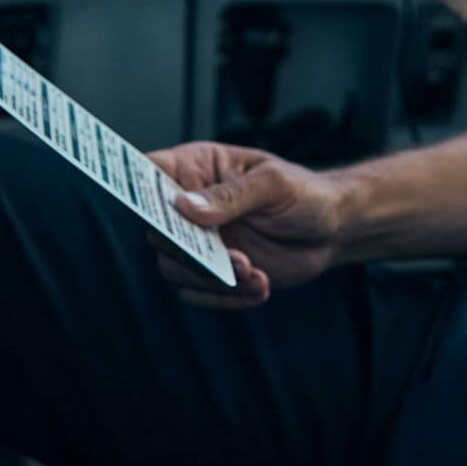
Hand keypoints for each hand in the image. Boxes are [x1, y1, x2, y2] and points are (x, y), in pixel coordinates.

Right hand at [146, 140, 350, 309]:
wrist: (332, 230)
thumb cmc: (303, 193)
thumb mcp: (273, 184)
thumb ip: (230, 195)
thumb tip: (183, 207)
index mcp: (195, 168)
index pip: (148, 172)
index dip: (134, 188)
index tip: (149, 210)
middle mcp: (189, 206)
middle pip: (157, 231)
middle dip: (191, 252)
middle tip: (238, 258)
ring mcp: (199, 241)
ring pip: (174, 268)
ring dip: (213, 280)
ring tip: (255, 275)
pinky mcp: (213, 272)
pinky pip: (199, 294)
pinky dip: (228, 297)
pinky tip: (262, 287)